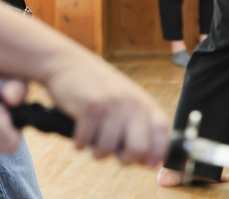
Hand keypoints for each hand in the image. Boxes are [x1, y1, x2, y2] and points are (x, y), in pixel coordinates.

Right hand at [43, 56, 169, 166]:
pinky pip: (85, 141)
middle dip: (125, 159)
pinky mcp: (89, 107)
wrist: (67, 63)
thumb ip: (136, 127)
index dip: (157, 153)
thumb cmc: (95, 87)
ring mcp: (110, 104)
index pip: (161, 131)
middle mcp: (130, 102)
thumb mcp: (122, 101)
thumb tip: (146, 163)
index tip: (148, 165)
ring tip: (91, 141)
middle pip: (138, 148)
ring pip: (107, 149)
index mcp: (142, 101)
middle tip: (113, 155)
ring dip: (96, 151)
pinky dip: (79, 143)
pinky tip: (78, 135)